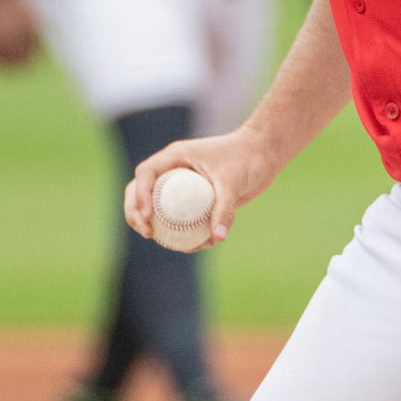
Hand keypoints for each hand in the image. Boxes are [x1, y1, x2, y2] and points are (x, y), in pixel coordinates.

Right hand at [125, 127, 278, 248]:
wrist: (264, 155)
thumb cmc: (247, 158)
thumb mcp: (233, 182)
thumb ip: (223, 208)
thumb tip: (217, 238)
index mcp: (175, 156)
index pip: (146, 173)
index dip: (140, 195)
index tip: (147, 216)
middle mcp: (174, 169)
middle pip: (141, 190)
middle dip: (136, 213)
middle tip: (147, 233)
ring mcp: (182, 184)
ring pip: (156, 206)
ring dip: (153, 224)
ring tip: (162, 242)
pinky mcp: (194, 198)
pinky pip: (179, 217)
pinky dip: (181, 231)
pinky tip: (195, 245)